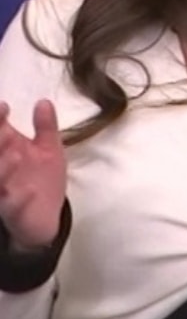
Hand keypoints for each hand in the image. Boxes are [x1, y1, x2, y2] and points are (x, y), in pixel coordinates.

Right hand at [0, 99, 66, 248]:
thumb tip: (44, 101)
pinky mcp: (11, 211)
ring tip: (17, 155)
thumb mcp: (49, 149)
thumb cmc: (43, 178)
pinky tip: (29, 191)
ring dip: (3, 168)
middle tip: (5, 132)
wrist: (48, 216)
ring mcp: (3, 190)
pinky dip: (18, 199)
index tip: (5, 107)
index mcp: (8, 149)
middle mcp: (1, 168)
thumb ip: (46, 126)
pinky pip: (10, 206)